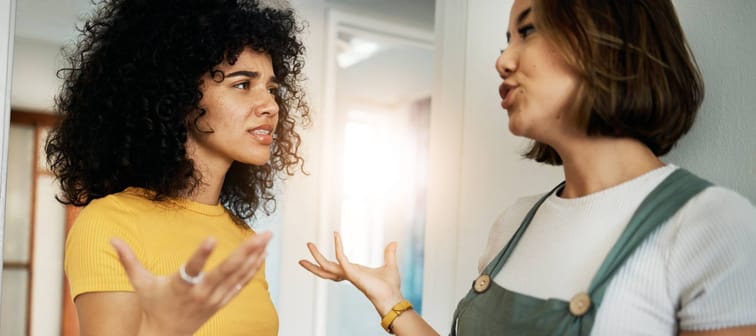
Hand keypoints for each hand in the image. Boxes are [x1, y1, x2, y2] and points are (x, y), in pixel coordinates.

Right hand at [110, 231, 271, 335]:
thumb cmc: (153, 306)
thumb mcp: (140, 283)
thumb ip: (129, 260)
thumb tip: (111, 239)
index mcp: (180, 286)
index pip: (192, 268)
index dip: (201, 254)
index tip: (212, 238)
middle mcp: (200, 293)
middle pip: (226, 271)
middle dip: (246, 251)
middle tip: (261, 234)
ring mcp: (214, 299)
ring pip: (238, 276)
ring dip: (254, 257)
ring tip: (267, 238)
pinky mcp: (222, 302)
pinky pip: (241, 284)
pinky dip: (253, 270)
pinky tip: (262, 254)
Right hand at [299, 232, 403, 315]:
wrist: (392, 296)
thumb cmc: (390, 286)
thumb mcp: (390, 265)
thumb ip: (389, 253)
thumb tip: (394, 243)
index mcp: (353, 272)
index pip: (337, 266)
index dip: (332, 255)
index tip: (330, 242)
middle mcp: (348, 274)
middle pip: (325, 269)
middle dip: (313, 262)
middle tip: (302, 255)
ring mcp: (348, 274)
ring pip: (326, 266)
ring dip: (316, 256)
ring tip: (309, 244)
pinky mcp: (351, 273)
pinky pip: (341, 257)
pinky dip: (338, 245)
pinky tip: (336, 234)